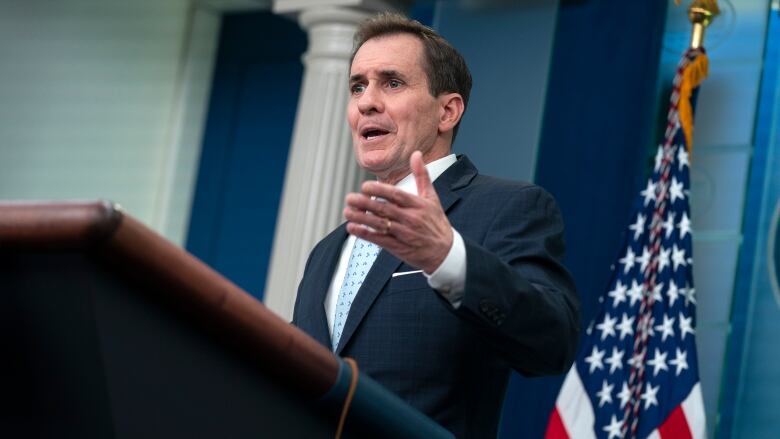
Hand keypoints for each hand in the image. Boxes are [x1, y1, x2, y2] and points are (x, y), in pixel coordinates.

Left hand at [344, 151, 452, 273]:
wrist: (445, 251)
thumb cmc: (436, 222)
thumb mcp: (432, 197)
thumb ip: (422, 175)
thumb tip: (416, 154)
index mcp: (418, 205)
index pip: (397, 196)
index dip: (380, 190)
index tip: (365, 186)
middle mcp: (411, 219)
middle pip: (385, 210)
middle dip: (365, 203)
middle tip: (350, 198)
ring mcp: (404, 234)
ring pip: (380, 225)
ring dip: (361, 218)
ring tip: (347, 211)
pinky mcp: (399, 247)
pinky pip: (379, 240)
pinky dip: (365, 233)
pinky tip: (352, 228)